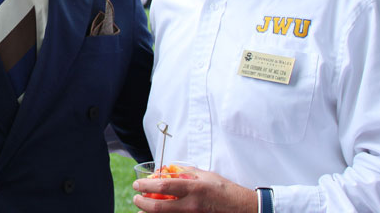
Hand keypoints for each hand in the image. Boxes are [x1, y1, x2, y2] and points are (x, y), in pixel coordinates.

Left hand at [132, 167, 257, 211]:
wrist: (243, 208)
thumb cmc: (225, 190)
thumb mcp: (206, 176)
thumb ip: (187, 173)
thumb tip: (169, 171)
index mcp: (193, 188)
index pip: (163, 187)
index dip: (146, 186)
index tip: (137, 185)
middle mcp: (191, 205)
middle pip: (159, 208)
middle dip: (142, 203)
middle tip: (136, 198)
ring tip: (141, 210)